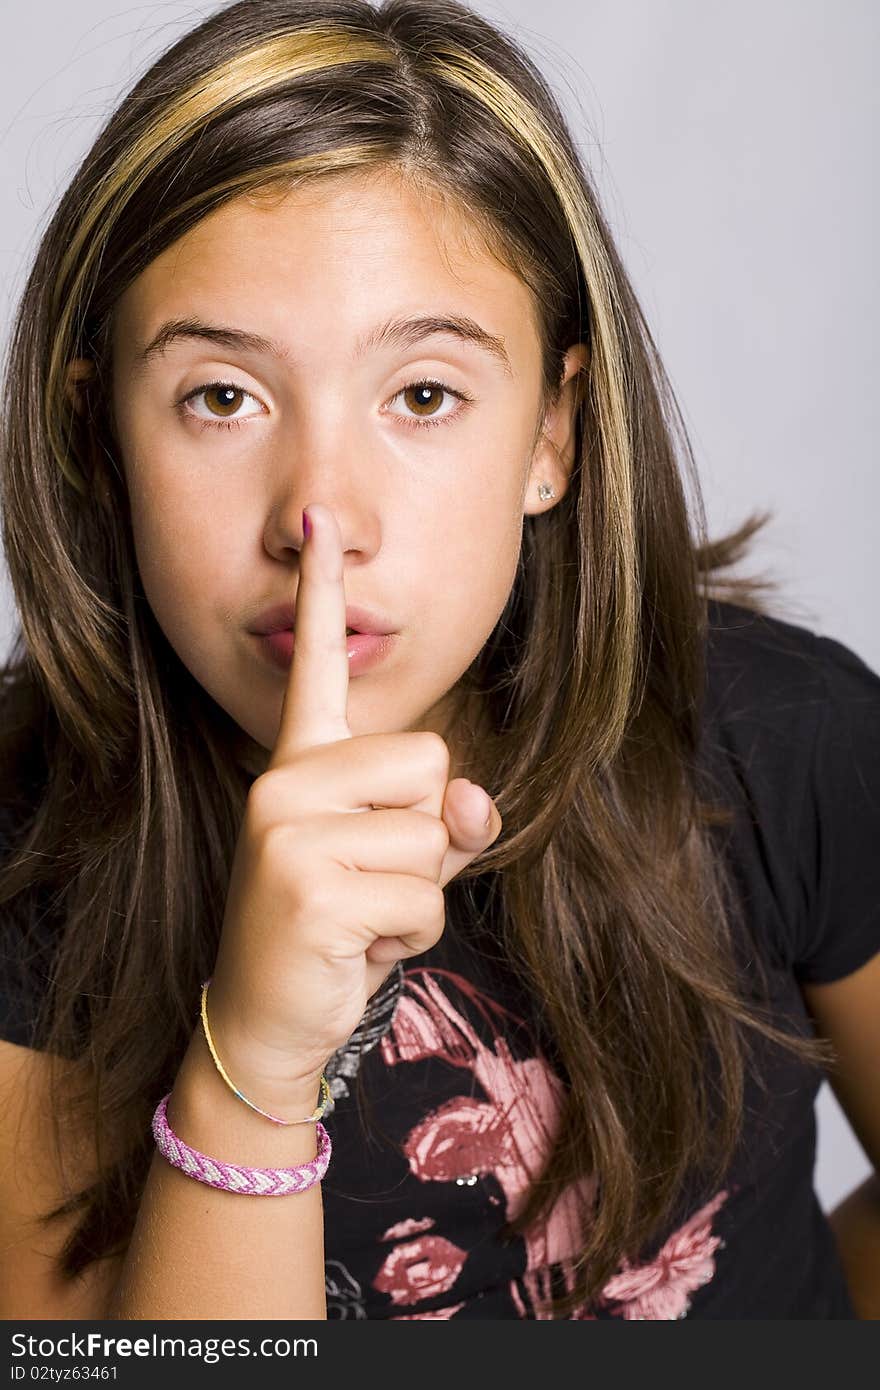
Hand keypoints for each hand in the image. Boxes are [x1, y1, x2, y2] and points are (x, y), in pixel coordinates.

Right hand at [206, 503, 501, 1103]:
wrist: (268, 1016)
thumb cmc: (336, 928)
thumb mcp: (400, 865)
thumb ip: (445, 820)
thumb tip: (478, 806)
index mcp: (301, 763)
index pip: (314, 668)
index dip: (319, 597)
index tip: (318, 526)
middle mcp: (285, 781)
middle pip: (433, 761)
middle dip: (426, 833)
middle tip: (367, 880)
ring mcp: (288, 830)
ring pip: (436, 833)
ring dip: (421, 893)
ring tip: (361, 916)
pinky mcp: (307, 887)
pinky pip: (424, 896)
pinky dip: (412, 934)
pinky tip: (357, 948)